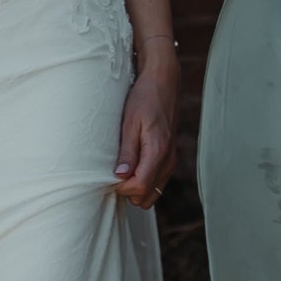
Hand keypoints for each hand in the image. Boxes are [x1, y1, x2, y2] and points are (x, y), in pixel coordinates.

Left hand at [110, 51, 179, 204]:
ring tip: (122, 168)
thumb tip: (120, 176)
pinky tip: (132, 166)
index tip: (109, 175)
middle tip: (114, 171)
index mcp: (158, 151)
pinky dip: (144, 181)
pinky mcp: (170, 158)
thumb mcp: (130, 122)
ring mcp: (171, 161)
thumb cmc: (144, 98)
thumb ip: (127, 151)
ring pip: (152, 194)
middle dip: (128, 190)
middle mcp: (168, 160)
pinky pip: (157, 183)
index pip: (139, 187)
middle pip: (146, 197)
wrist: (163, 83)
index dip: (121, 187)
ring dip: (136, 187)